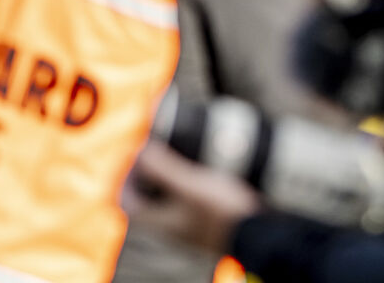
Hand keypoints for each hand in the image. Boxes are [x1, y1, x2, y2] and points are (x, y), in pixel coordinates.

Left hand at [122, 142, 261, 256]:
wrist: (257, 234)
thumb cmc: (221, 212)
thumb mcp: (189, 185)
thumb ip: (162, 168)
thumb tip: (140, 151)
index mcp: (159, 221)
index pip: (128, 201)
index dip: (125, 178)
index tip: (136, 154)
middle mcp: (170, 227)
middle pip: (147, 199)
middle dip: (148, 173)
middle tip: (157, 149)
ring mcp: (188, 226)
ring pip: (168, 199)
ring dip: (169, 176)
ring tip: (179, 153)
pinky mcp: (206, 222)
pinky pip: (188, 202)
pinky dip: (188, 184)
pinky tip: (203, 168)